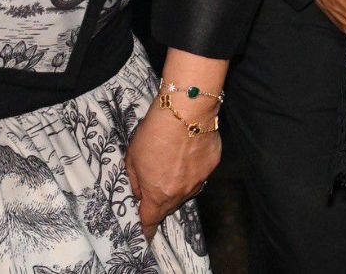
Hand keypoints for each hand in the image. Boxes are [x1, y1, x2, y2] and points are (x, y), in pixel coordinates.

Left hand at [126, 94, 220, 240]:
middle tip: (155, 183)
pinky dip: (193, 169)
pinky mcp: (213, 164)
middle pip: (170, 206)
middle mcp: (182, 192)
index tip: (146, 235)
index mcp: (159, 194)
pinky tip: (188, 152)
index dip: (147, 229)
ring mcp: (200, 178)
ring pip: (188, 191)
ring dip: (178, 185)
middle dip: (161, 201)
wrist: (186, 111)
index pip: (151, 220)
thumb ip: (135, 182)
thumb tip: (140, 193)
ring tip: (173, 164)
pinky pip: (201, 174)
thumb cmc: (154, 133)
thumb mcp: (132, 158)